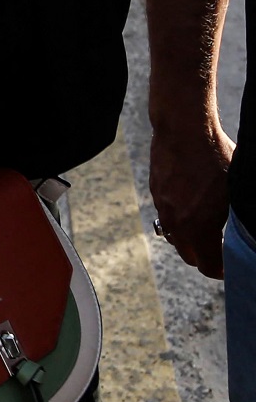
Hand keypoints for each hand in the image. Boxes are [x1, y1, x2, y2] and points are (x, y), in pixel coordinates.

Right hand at [150, 115, 236, 276]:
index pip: (208, 266)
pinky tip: (191, 201)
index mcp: (199, 227)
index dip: (221, 271)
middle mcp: (176, 222)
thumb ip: (237, 218)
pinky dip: (178, 217)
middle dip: (204, 257)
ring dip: (189, 237)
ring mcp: (162, 207)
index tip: (229, 266)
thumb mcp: (236, 191)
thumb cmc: (215, 157)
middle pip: (188, 255)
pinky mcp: (155, 192)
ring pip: (174, 235)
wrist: (182, 130)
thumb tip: (245, 229)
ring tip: (205, 224)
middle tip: (220, 248)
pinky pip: (166, 215)